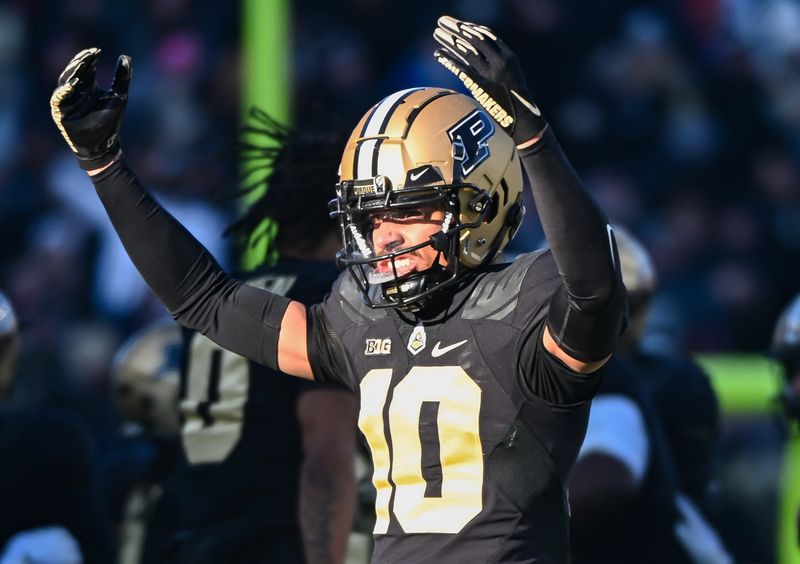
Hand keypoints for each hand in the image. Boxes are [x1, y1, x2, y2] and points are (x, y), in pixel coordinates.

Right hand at [50, 48, 130, 169]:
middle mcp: (75, 91)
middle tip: (88, 54)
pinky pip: (59, 99)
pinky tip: (73, 84)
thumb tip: (126, 56)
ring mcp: (66, 101)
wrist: (105, 145)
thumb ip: (121, 77)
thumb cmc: (111, 121)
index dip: (90, 58)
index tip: (97, 50)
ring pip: (64, 82)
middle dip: (80, 62)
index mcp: (87, 85)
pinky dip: (64, 91)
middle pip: (74, 72)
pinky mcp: (60, 112)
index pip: (86, 67)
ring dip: (72, 73)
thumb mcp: (119, 96)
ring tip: (81, 65)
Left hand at [433, 16, 546, 146]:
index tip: (459, 25)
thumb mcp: (511, 80)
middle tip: (442, 22)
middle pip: (474, 38)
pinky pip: (461, 68)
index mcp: (510, 56)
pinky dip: (448, 60)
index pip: (488, 35)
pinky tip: (437, 54)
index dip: (471, 28)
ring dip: (449, 40)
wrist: (524, 121)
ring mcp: (490, 72)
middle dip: (457, 28)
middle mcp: (500, 61)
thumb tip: (478, 63)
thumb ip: (498, 68)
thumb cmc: (517, 104)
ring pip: (466, 50)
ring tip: (436, 32)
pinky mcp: (480, 86)